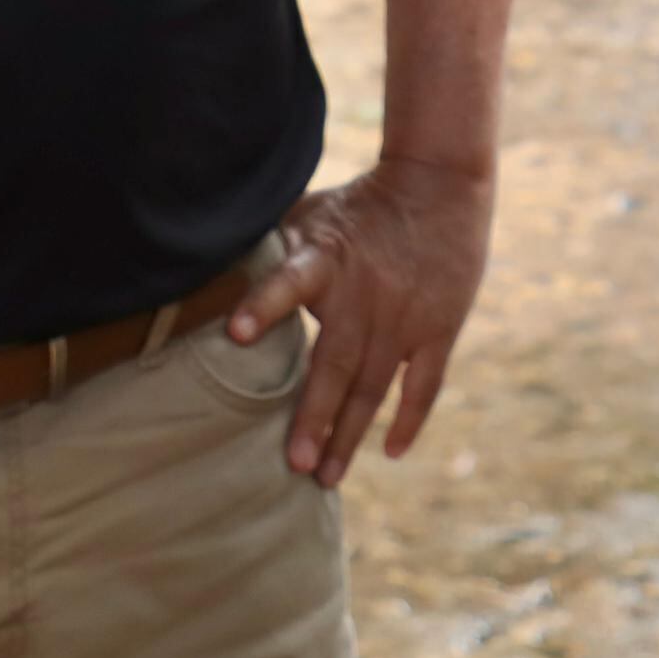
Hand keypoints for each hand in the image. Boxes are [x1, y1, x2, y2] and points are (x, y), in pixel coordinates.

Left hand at [228, 158, 494, 486]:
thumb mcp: (311, 214)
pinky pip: (424, 384)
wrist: (440, 181)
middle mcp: (364, 297)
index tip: (235, 332)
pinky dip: (409, 419)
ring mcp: (405, 317)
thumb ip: (275, 251)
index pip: (288, 282)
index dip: (262, 306)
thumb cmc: (362, 202)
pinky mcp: (440, 327)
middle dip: (314, 416)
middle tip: (295, 465)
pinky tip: (391, 451)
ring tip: (327, 476)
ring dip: (350, 433)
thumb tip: (217, 274)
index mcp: (325, 262)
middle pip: (335, 364)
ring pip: (375, 387)